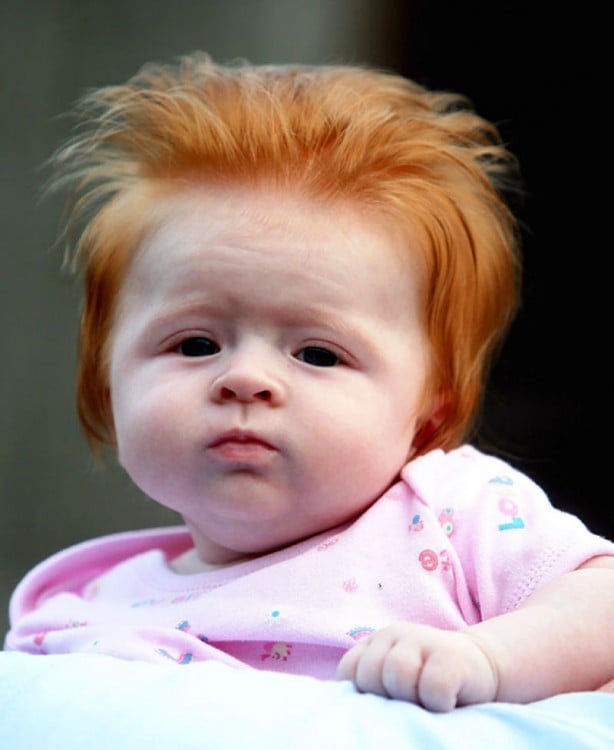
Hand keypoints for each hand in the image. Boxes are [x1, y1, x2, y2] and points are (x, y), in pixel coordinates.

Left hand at [337, 622, 498, 711]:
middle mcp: (393, 635)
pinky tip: (447, 700)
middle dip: (386, 697)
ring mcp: (421, 639)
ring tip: (426, 701)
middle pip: (369, 674)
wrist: (481, 669)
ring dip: (411, 699)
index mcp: (374, 644)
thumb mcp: (393, 683)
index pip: (349, 670)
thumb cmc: (428, 686)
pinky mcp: (450, 654)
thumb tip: (347, 714)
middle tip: (410, 701)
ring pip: (397, 674)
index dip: (362, 694)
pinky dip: (438, 703)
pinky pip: (433, 686)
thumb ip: (371, 689)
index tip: (384, 701)